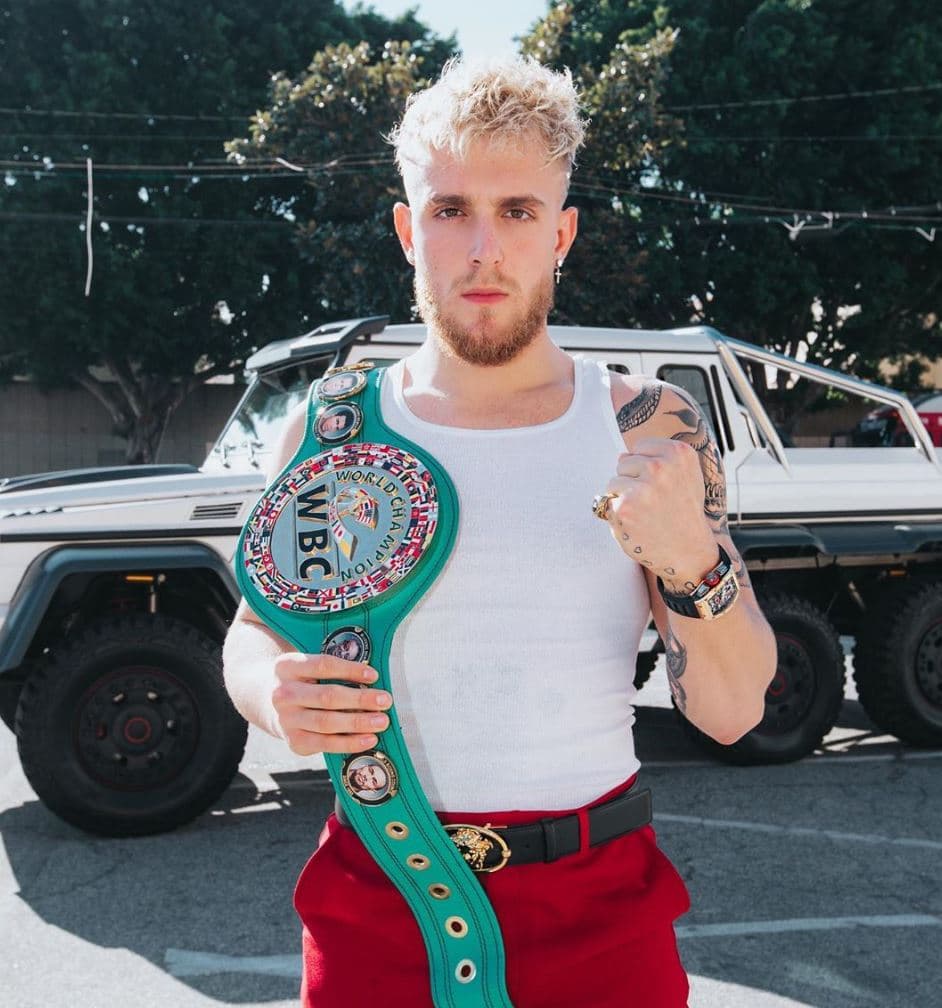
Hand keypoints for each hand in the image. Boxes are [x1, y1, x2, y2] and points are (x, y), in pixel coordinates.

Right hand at [272, 652, 391, 755]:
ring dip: (358, 722)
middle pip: (327, 697)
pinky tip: (368, 739)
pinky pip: (325, 744)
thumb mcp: (308, 667)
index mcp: (287, 667)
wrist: (269, 703)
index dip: (350, 670)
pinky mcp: (294, 741)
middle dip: (360, 699)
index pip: (322, 665)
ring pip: (327, 722)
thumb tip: (371, 678)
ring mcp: (286, 720)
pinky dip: (349, 743)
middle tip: (385, 700)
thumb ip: (333, 670)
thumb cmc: (303, 681)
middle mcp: (282, 694)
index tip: (374, 675)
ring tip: (381, 721)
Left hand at [602, 438, 716, 584]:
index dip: (645, 468)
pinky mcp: (626, 506)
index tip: (662, 486)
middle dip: (632, 482)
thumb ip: (659, 459)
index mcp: (679, 453)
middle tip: (653, 503)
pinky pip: (606, 502)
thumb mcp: (685, 477)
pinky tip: (636, 524)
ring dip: (622, 498)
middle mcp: (662, 466)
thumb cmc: (683, 513)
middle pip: (623, 461)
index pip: (640, 446)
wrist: (689, 552)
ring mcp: (643, 487)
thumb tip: (621, 454)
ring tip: (645, 514)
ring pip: (613, 482)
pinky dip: (616, 514)